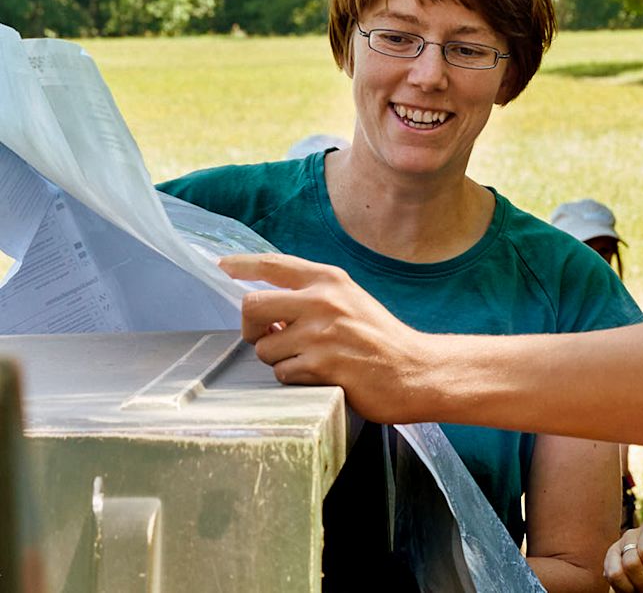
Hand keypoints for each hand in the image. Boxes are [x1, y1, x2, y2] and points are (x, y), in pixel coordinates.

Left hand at [219, 253, 434, 422]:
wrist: (417, 370)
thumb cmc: (383, 340)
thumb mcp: (352, 301)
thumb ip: (313, 298)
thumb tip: (269, 313)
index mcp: (330, 280)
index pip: (274, 264)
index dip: (242, 265)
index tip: (223, 266)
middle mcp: (323, 300)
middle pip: (251, 307)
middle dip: (251, 329)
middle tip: (269, 339)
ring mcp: (321, 333)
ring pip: (264, 348)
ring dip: (280, 361)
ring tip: (312, 362)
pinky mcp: (322, 364)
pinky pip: (283, 374)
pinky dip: (297, 379)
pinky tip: (323, 377)